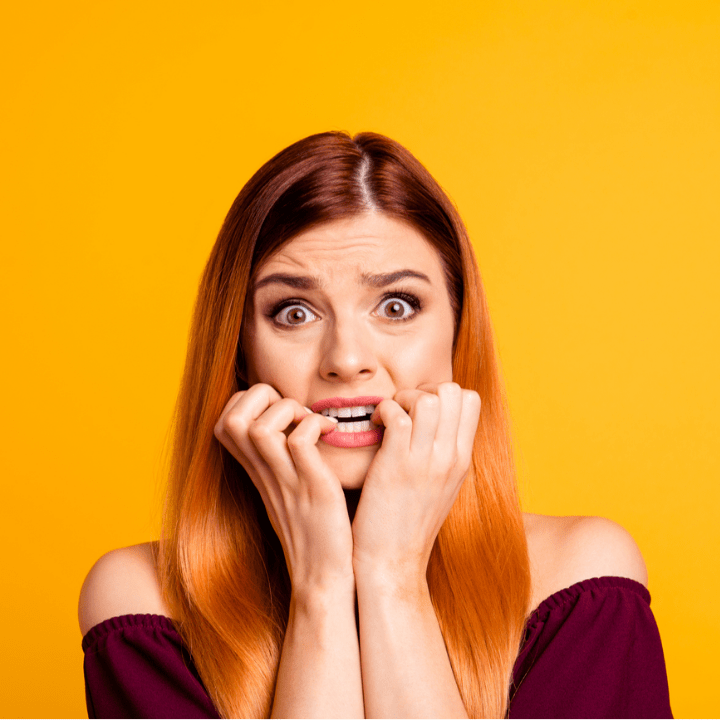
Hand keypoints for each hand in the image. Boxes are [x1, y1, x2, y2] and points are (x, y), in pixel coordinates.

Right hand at [214, 383, 354, 598]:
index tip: (282, 410)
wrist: (323, 577)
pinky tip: (331, 433)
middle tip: (296, 412)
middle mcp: (263, 472)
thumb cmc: (313, 529)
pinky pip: (298, 441)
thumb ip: (279, 459)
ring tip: (313, 422)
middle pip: (232, 415)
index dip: (249, 401)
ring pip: (258, 426)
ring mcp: (285, 480)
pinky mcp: (311, 488)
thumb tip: (291, 425)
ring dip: (289, 409)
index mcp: (256, 471)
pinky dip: (315, 425)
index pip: (225, 419)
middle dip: (264, 397)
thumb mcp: (286, 489)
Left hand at [350, 382, 480, 583]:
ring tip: (388, 417)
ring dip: (401, 397)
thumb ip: (444, 455)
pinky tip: (374, 427)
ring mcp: (424, 461)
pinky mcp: (396, 465)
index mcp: (462, 460)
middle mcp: (449, 457)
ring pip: (426, 397)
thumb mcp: (441, 488)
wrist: (392, 563)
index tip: (420, 410)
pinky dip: (382, 410)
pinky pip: (396, 413)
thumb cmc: (409, 524)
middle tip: (403, 409)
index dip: (443, 393)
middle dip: (423, 388)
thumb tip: (436, 425)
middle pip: (452, 390)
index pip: (471, 399)